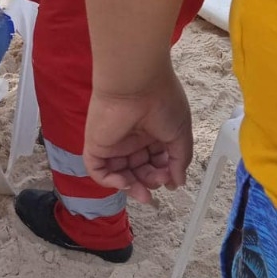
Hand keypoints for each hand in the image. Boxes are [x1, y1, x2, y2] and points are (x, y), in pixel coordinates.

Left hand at [82, 66, 193, 204]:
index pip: (156, 160)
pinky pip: (98, 170)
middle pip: (138, 169)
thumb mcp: (180, 133)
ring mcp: (113, 142)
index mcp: (152, 132)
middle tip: (157, 185)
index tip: (171, 181)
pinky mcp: (96, 144)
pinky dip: (110, 182)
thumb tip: (179, 181)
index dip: (163, 173)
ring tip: (143, 193)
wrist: (137, 84)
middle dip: (149, 182)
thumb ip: (179, 159)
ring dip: (132, 186)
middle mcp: (132, 138)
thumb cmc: (163, 102)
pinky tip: (125, 182)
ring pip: (119, 173)